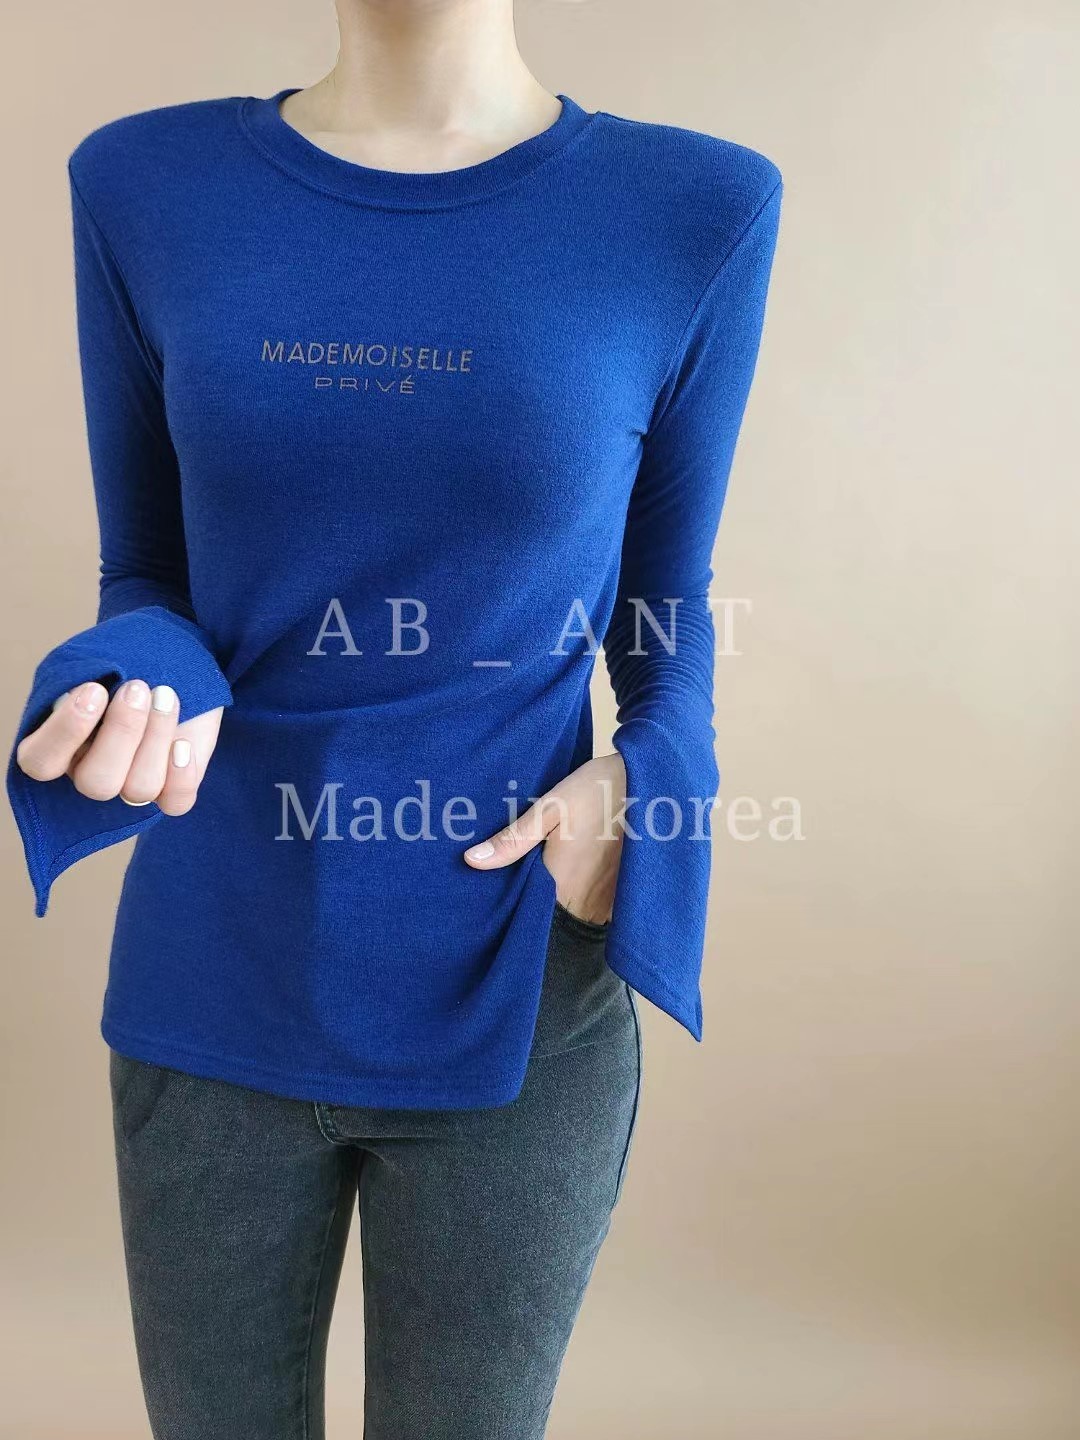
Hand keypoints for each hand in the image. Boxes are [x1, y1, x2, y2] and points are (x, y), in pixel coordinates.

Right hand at [15, 679, 222, 816]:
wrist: (171, 659)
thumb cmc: (124, 661)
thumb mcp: (93, 661)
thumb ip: (81, 680)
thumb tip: (90, 693)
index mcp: (57, 746)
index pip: (41, 762)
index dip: (65, 732)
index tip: (94, 690)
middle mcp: (90, 772)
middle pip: (96, 782)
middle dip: (122, 732)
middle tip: (137, 688)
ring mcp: (131, 784)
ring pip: (139, 788)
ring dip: (157, 737)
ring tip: (166, 696)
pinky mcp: (171, 787)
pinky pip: (176, 803)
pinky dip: (182, 775)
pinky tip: (183, 743)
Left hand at [464, 753, 625, 925]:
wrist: (654, 781)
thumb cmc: (597, 790)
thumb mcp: (551, 807)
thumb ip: (513, 839)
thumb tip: (471, 861)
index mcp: (561, 881)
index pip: (529, 912)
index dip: (517, 904)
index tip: (504, 894)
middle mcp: (587, 899)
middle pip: (554, 917)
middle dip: (542, 906)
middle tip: (535, 879)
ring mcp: (611, 901)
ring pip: (579, 914)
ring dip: (567, 904)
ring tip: (561, 877)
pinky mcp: (627, 894)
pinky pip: (602, 910)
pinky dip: (590, 900)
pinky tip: (583, 877)